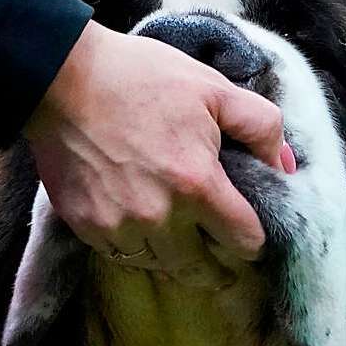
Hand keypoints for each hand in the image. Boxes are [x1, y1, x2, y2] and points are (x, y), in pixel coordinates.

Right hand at [24, 20, 290, 286]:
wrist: (61, 77)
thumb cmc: (139, 77)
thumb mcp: (213, 88)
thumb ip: (261, 127)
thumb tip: (285, 166)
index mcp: (197, 185)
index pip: (244, 241)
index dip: (253, 238)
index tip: (249, 232)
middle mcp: (159, 218)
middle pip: (201, 269)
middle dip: (216, 260)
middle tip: (219, 250)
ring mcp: (118, 227)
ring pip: (160, 265)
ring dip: (174, 255)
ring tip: (179, 235)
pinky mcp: (85, 227)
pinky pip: (122, 255)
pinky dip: (135, 246)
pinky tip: (139, 222)